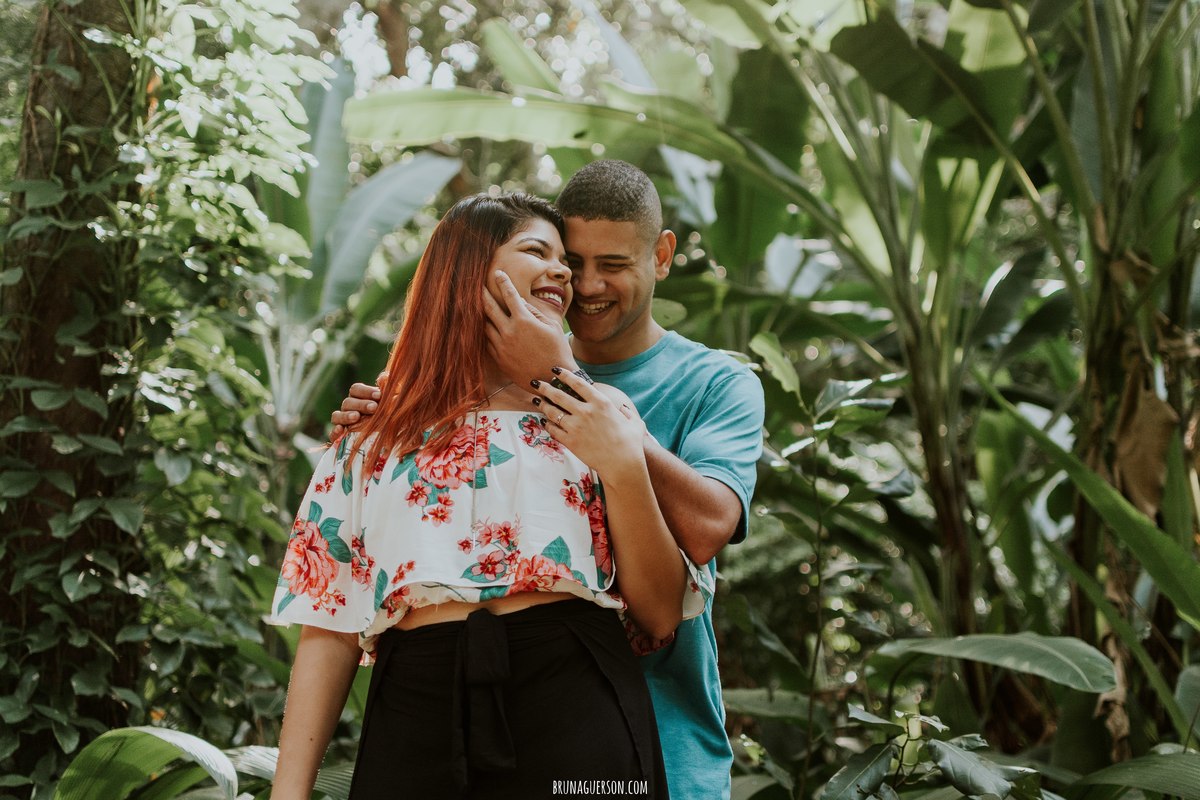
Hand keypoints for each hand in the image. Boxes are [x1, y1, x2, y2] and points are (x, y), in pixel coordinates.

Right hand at [330, 372, 386, 438]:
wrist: (389, 435)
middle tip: (374, 407)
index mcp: (359, 397)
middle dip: (361, 404)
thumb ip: (388, 389)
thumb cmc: (391, 414)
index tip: (379, 395)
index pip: (356, 389)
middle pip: (348, 402)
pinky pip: (332, 433)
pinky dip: (334, 431)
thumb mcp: (393, 401)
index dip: (366, 391)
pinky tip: (341, 430)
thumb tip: (384, 377)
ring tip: (356, 417)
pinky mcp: (340, 437)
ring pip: (337, 416)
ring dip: (346, 415)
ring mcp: (343, 422)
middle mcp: (349, 408)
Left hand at [484, 271, 577, 385]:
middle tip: (477, 285)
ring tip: (478, 306)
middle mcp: (509, 331)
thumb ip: (534, 311)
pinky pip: (487, 341)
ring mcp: (501, 346)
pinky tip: (486, 327)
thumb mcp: (551, 326)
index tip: (498, 273)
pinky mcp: (498, 358)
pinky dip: (486, 332)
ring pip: (485, 325)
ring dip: (481, 314)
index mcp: (524, 320)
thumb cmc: (557, 351)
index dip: (503, 282)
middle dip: (482, 294)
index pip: (510, 295)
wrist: (552, 380)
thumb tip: (520, 302)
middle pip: (489, 307)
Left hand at [530, 368, 645, 479]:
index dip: (564, 374)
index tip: (555, 370)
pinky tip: (545, 421)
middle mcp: (586, 411)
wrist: (622, 465)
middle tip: (536, 383)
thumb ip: (627, 413)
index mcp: (601, 403)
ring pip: (553, 412)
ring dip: (543, 405)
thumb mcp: (635, 423)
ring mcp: (576, 426)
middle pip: (559, 395)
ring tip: (536, 400)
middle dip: (545, 387)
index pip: (578, 383)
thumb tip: (623, 410)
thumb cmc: (631, 444)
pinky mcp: (570, 441)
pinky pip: (553, 430)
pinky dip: (548, 424)